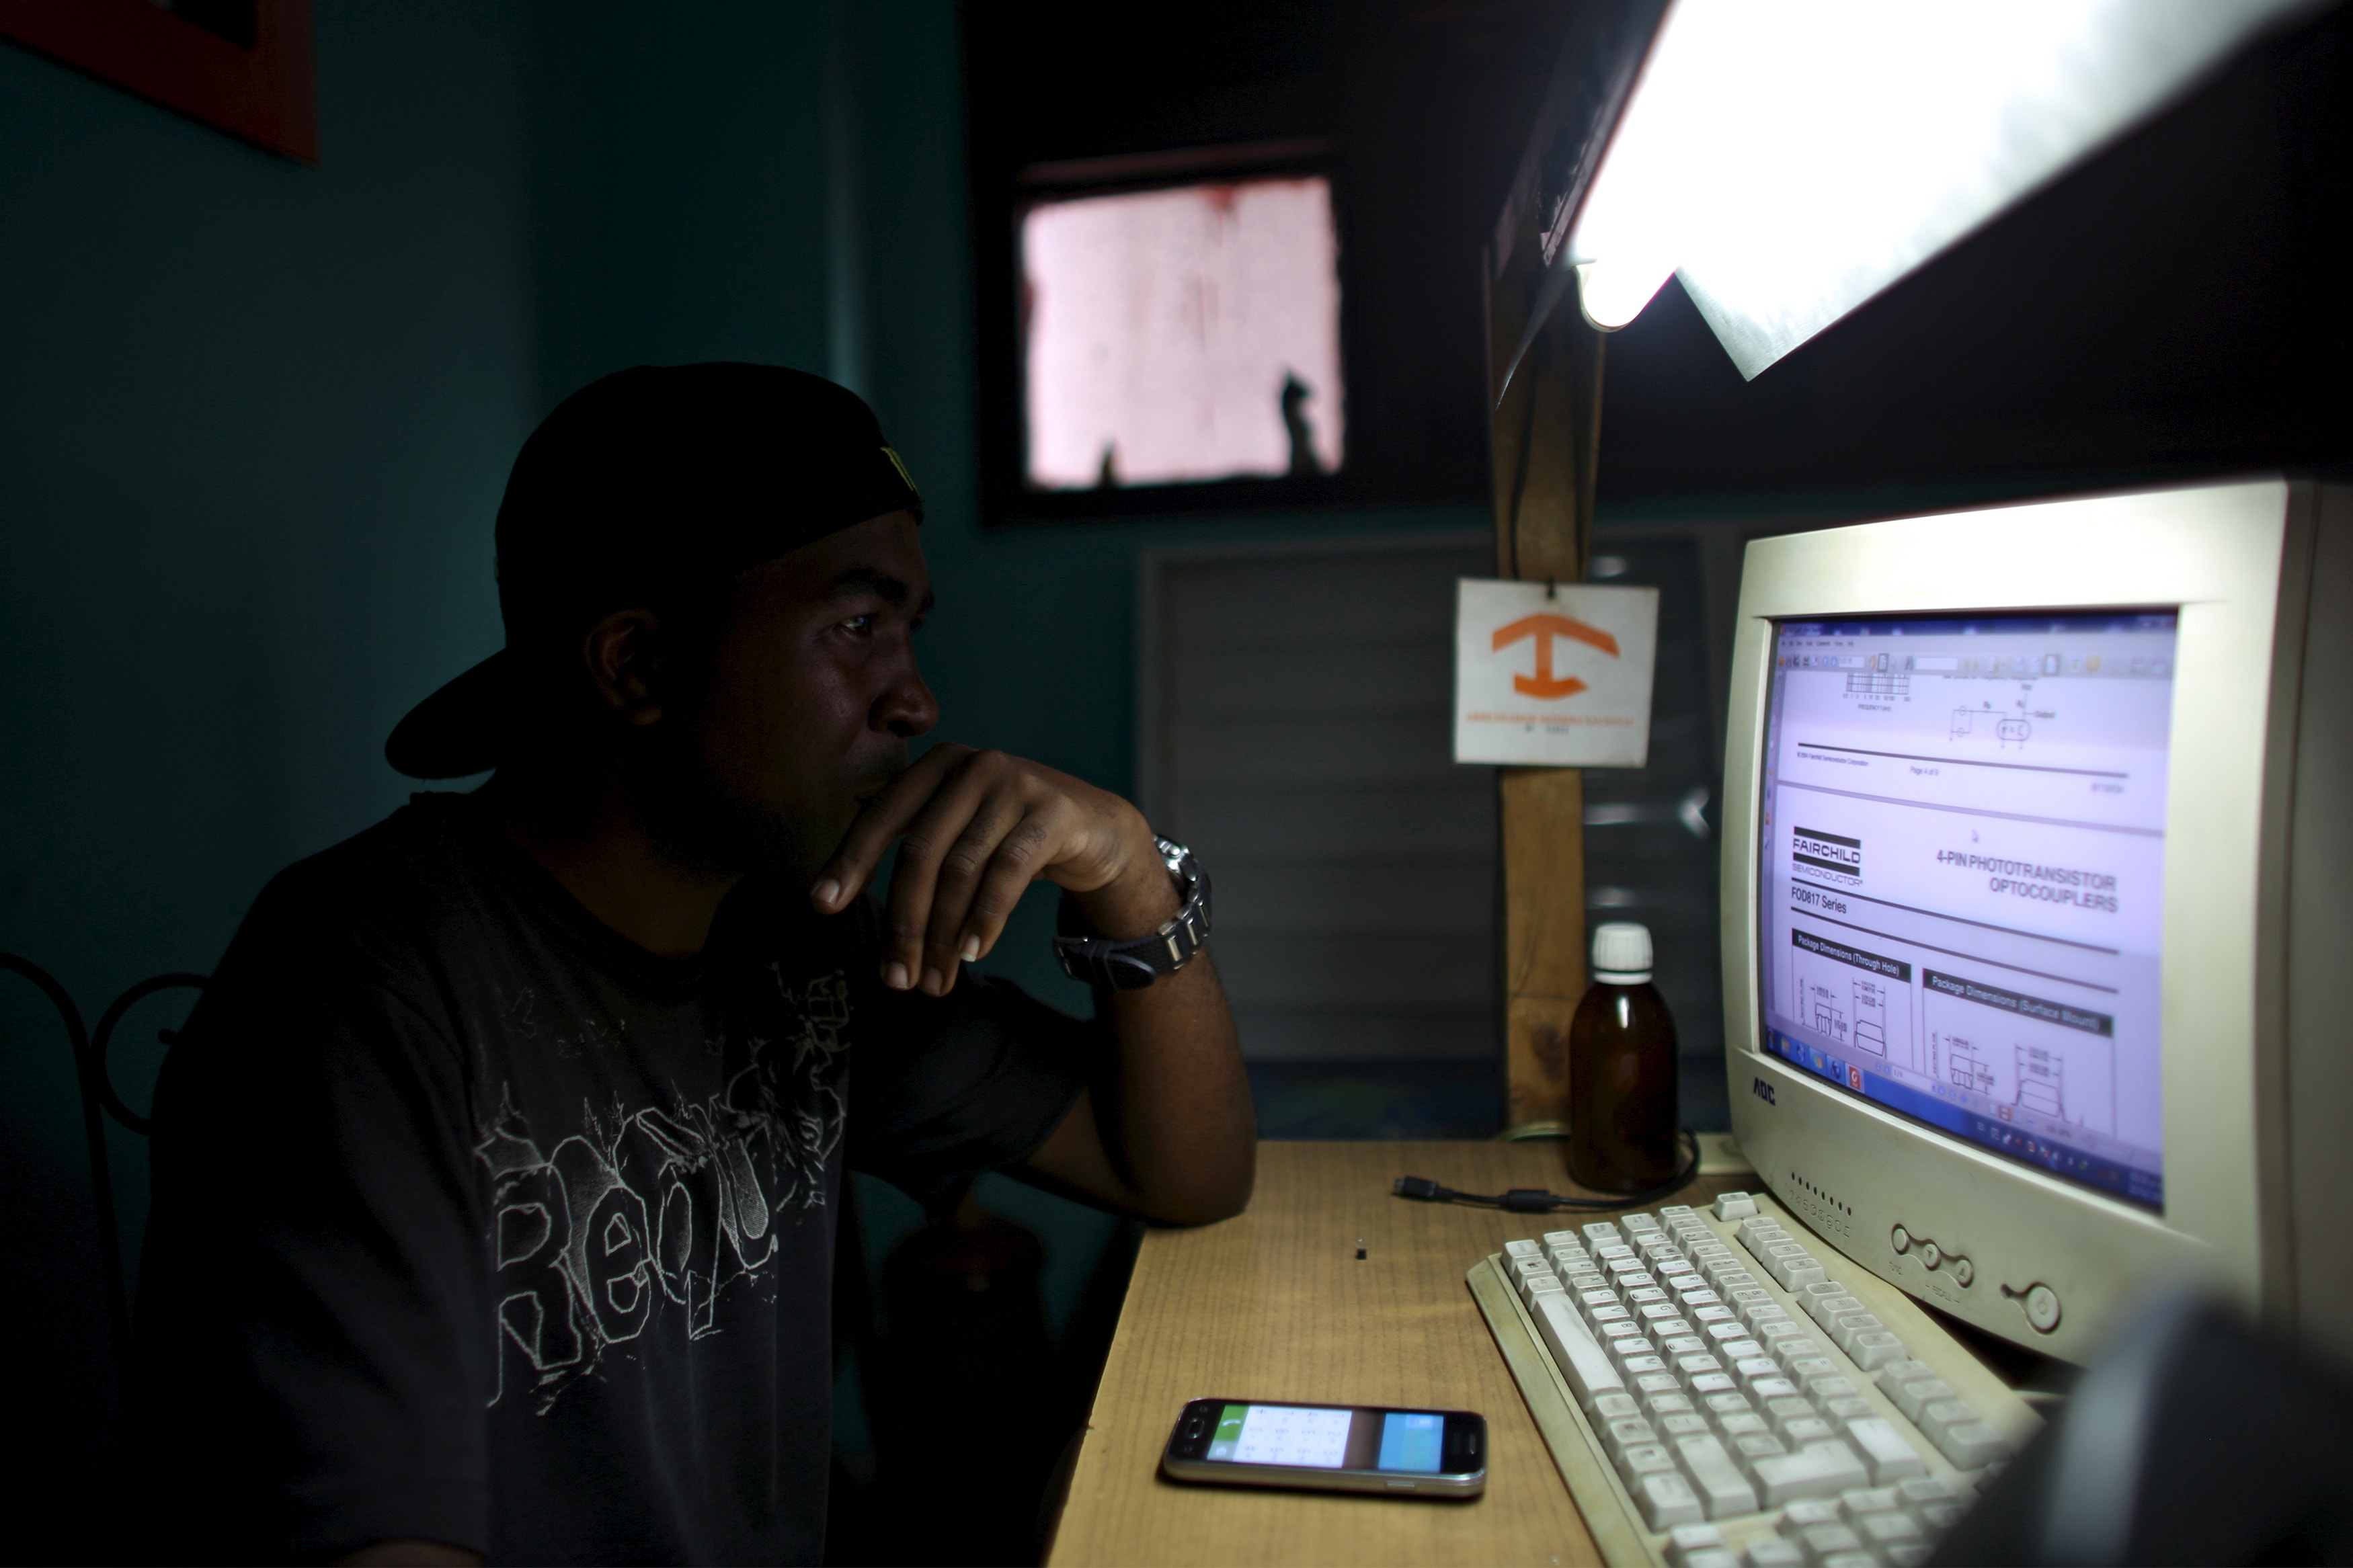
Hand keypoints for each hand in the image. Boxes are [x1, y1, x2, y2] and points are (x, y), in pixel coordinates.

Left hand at [808, 744, 1173, 994]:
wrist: (1097, 829)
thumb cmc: (1011, 840)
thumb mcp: (961, 836)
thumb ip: (920, 861)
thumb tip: (872, 933)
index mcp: (937, 766)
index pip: (883, 816)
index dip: (849, 860)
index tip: (821, 904)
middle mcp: (972, 765)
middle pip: (921, 852)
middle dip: (904, 922)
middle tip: (896, 978)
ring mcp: (1015, 784)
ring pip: (961, 870)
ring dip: (944, 934)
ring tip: (936, 982)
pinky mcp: (1052, 811)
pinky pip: (1008, 872)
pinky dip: (986, 917)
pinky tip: (974, 953)